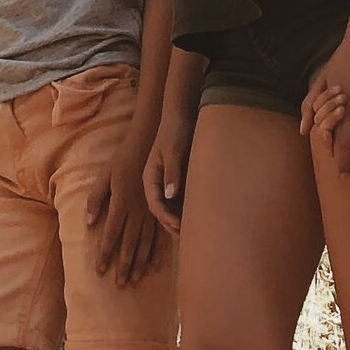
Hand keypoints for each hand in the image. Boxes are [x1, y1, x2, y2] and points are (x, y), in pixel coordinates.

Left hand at [85, 158, 167, 286]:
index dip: (105, 254)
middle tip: (120, 284)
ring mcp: (152, 212)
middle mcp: (137, 212)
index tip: (100, 271)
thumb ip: (96, 199)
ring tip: (136, 280)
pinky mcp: (161, 210)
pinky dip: (157, 251)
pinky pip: (160, 235)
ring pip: (146, 243)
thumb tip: (89, 223)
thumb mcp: (104, 176)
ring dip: (140, 263)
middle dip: (124, 265)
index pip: (110, 235)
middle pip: (129, 244)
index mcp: (121, 204)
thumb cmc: (123, 160)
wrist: (149, 145)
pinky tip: (156, 265)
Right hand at [143, 104, 193, 229]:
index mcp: (150, 177)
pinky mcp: (178, 181)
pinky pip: (180, 200)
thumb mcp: (173, 151)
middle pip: (161, 210)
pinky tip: (200, 216)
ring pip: (171, 207)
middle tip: (188, 233)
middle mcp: (156, 183)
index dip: (166, 217)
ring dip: (180, 219)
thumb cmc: (176, 132)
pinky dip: (187, 209)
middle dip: (172, 223)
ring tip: (196, 230)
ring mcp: (167, 183)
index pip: (154, 204)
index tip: (179, 225)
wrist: (183, 117)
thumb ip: (172, 172)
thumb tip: (170, 194)